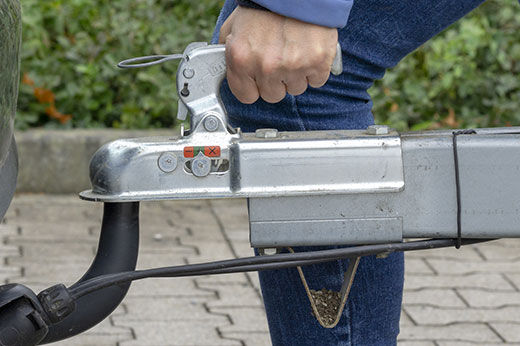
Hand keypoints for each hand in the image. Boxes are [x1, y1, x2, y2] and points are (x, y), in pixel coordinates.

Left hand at [219, 7, 337, 103]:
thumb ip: (230, 54)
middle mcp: (266, 66)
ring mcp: (293, 66)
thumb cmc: (264, 6)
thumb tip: (232, 73)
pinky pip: (316, 80)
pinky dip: (316, 69)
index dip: (254, 87)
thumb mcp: (234, 27)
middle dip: (276, 81)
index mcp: (241, 59)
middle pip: (273, 95)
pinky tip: (309, 50)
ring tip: (295, 50)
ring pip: (296, 88)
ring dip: (296, 74)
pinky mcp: (317, 62)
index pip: (247, 96)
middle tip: (279, 58)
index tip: (259, 80)